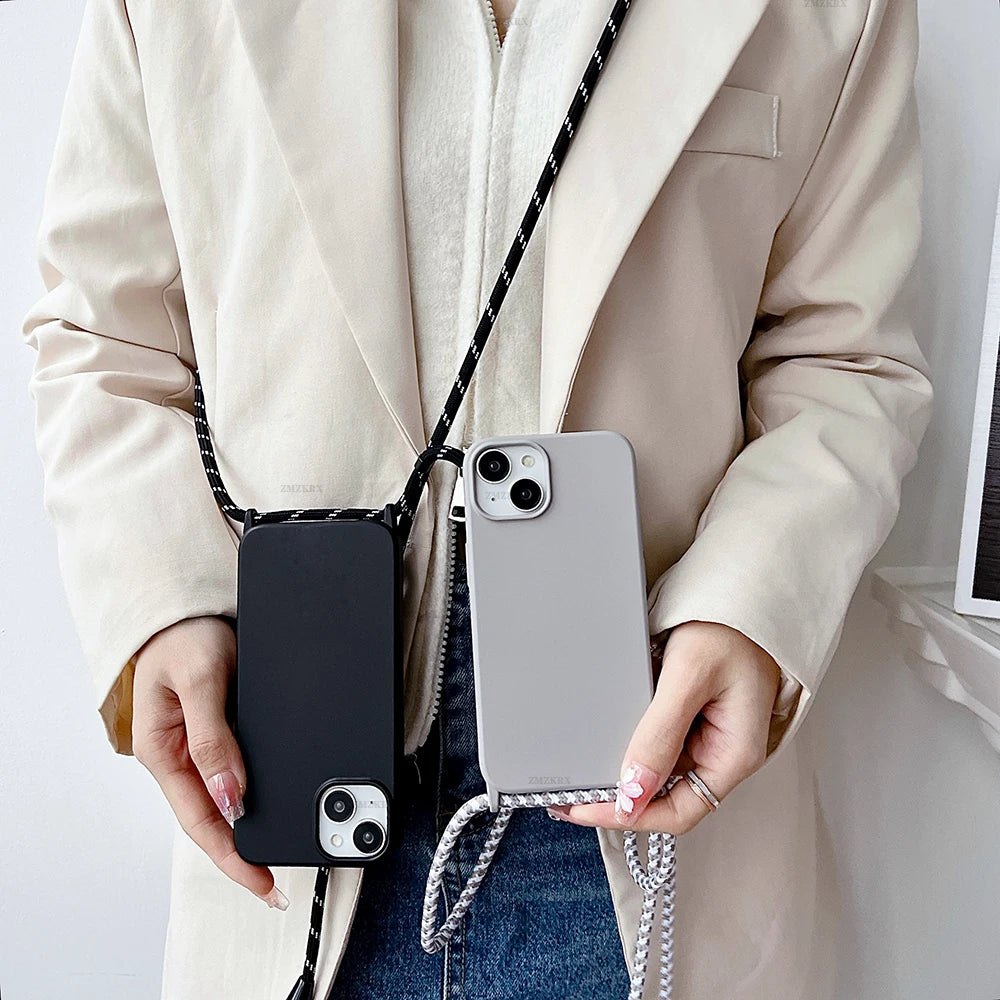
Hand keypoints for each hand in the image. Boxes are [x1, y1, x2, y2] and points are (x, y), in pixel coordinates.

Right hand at [131, 615, 287, 908]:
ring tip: (283, 852)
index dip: (233, 858)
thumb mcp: (200, 681)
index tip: (263, 884)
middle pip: (215, 820)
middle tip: (278, 887)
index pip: (201, 822)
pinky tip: (276, 804)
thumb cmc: (182, 638)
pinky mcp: (217, 733)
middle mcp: (179, 758)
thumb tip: (231, 795)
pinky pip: (236, 772)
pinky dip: (257, 794)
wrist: (186, 608)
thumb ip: (213, 738)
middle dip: (246, 855)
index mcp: (164, 753)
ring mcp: (197, 748)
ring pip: (227, 800)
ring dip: (252, 828)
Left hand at [548, 620, 781, 833]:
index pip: (678, 811)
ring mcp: (708, 735)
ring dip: (622, 772)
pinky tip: (604, 737)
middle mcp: (723, 753)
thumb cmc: (731, 628)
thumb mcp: (690, 676)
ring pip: (659, 770)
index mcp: (733, 755)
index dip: (629, 815)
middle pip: (666, 796)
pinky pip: (659, 741)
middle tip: (570, 794)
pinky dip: (630, 744)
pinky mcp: (694, 716)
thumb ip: (660, 734)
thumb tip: (632, 792)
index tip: (584, 807)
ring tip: (579, 768)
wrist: (745, 591)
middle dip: (618, 798)